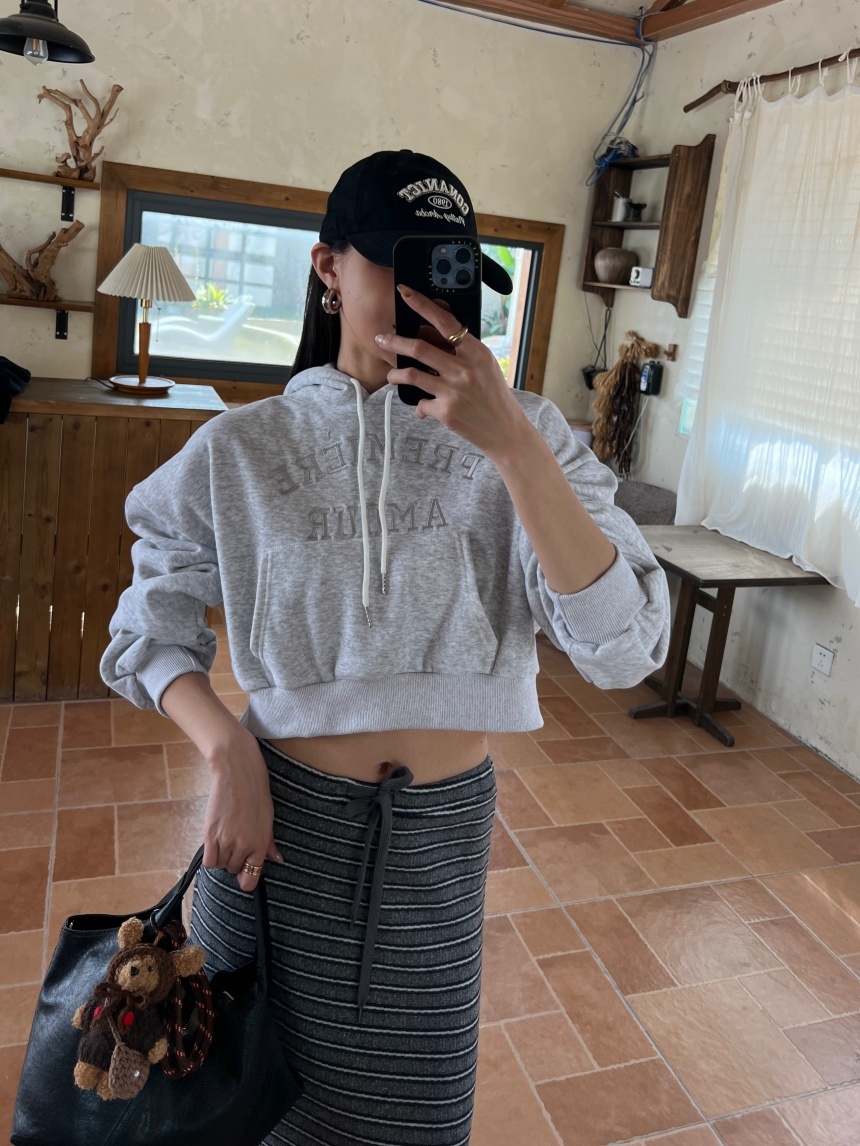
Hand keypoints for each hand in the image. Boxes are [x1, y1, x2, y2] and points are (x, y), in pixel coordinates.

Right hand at [202, 732, 282, 892]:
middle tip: (237, 843)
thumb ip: (269, 843)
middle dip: (236, 861)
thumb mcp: (268, 818)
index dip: (247, 878)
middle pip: (234, 870)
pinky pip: (209, 860)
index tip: (245, 872)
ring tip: (227, 838)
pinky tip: (216, 842)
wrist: (238, 773)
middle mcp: (243, 846)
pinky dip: (212, 855)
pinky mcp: (209, 834)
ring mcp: (225, 841)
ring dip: (223, 856)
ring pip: (221, 865)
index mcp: (260, 843)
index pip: (251, 879)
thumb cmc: (256, 792)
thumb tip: (276, 859)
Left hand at [377, 285, 529, 462]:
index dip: (422, 305)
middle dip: (394, 341)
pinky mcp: (446, 412)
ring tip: (392, 376)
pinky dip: (419, 407)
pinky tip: (424, 409)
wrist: (506, 432)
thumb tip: (431, 340)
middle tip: (381, 339)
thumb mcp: (485, 368)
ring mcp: (454, 391)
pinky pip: (421, 404)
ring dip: (396, 375)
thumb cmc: (494, 398)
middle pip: (419, 348)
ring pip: (411, 375)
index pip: (445, 322)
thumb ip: (462, 353)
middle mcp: (464, 369)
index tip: (405, 294)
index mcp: (476, 352)